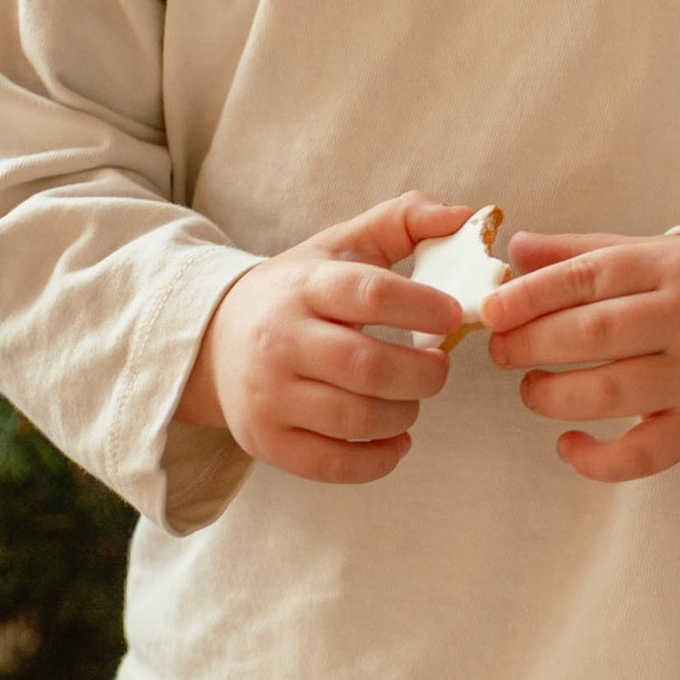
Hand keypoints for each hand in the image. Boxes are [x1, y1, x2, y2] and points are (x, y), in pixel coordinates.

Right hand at [177, 193, 473, 482]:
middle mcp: (280, 341)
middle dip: (423, 374)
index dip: (423, 306)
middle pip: (367, 367)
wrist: (215, 340)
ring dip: (404, 413)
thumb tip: (465, 214)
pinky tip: (396, 438)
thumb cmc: (297, 291)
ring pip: (355, 419)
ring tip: (412, 398)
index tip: (454, 315)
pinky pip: (333, 465)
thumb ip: (401, 222)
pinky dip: (379, 459)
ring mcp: (268, 396)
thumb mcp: (339, 246)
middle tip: (439, 367)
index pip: (370, 293)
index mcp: (303, 287)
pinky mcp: (265, 441)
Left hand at [483, 229, 679, 483]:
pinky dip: (597, 459)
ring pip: (614, 393)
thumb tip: (515, 251)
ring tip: (531, 390)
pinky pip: (644, 453)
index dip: (532, 295)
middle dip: (534, 344)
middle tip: (501, 352)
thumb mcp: (652, 257)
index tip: (491, 311)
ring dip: (555, 395)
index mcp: (670, 268)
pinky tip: (568, 445)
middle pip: (596, 333)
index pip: (590, 276)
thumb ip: (582, 254)